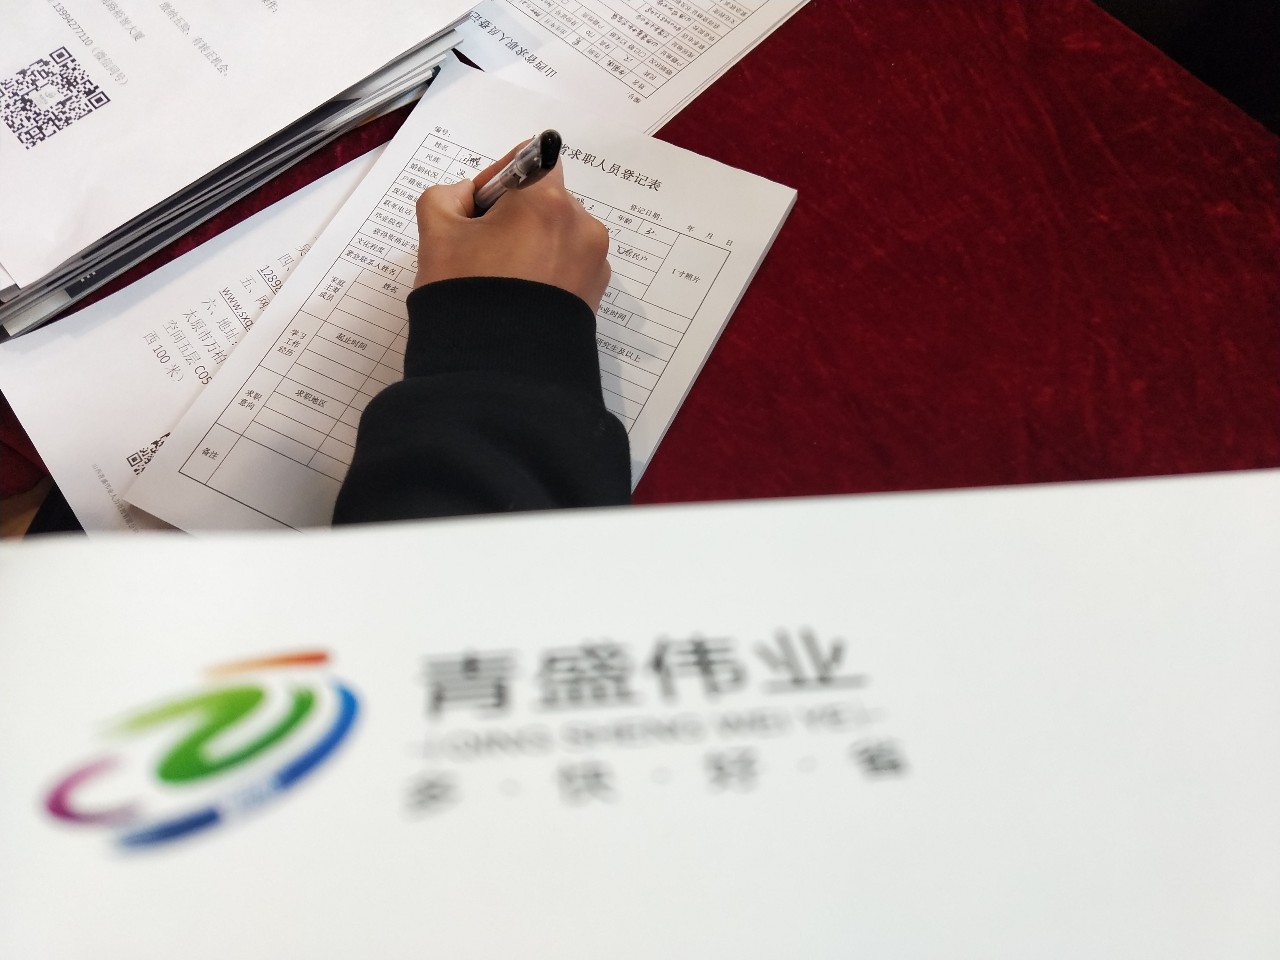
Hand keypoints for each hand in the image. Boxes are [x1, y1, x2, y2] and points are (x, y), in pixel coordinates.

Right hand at [414, 140, 611, 309]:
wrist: (498, 372)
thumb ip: (447, 196)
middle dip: (517, 216)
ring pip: (559, 236)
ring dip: (534, 245)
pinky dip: (549, 273)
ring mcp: (595, 263)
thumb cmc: (468, 295)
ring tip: (503, 280)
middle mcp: (582, 226)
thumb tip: (470, 197)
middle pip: (547, 201)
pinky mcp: (596, 295)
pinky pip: (570, 268)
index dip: (503, 179)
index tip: (480, 207)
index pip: (532, 160)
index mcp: (547, 201)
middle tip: (484, 250)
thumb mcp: (436, 233)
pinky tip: (523, 297)